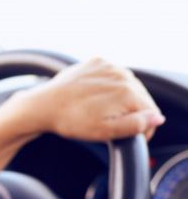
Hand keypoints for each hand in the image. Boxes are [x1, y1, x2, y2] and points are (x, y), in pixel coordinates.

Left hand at [14, 57, 164, 142]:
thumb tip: (157, 117)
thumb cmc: (71, 121)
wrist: (42, 106)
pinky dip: (108, 86)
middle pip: (141, 98)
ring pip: (127, 85)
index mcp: (128, 92)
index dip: (143, 128)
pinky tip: (94, 97)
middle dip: (132, 112)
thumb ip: (135, 125)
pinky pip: (112, 75)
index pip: (151, 112)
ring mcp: (109, 65)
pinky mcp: (97, 61)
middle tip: (111, 125)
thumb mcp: (105, 131)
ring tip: (100, 111)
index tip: (129, 137)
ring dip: (120, 99)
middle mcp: (122, 74)